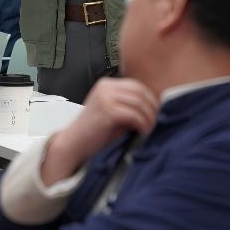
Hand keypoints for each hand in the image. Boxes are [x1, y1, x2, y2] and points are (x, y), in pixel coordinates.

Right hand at [40, 78, 158, 184]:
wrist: (73, 144)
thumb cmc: (95, 132)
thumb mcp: (112, 112)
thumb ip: (129, 106)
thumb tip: (156, 108)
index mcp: (106, 85)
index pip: (137, 86)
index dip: (150, 99)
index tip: (156, 113)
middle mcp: (105, 87)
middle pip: (140, 92)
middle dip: (152, 109)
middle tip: (156, 123)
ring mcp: (105, 98)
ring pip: (139, 103)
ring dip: (149, 118)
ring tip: (149, 130)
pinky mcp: (107, 111)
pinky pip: (134, 115)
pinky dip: (142, 125)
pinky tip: (142, 133)